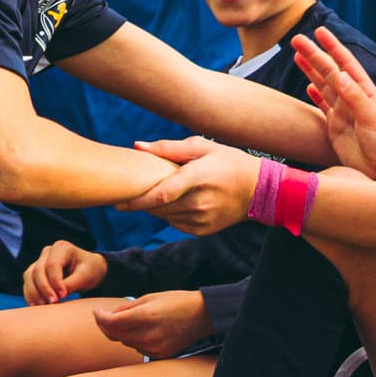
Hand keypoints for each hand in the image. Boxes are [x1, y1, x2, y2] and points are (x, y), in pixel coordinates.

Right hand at [21, 240, 107, 303]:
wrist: (88, 271)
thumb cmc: (89, 271)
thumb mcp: (85, 276)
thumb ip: (71, 284)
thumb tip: (57, 295)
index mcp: (62, 247)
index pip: (52, 265)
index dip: (55, 281)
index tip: (63, 295)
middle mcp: (48, 252)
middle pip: (38, 270)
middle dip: (44, 288)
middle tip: (52, 303)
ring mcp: (40, 261)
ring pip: (29, 276)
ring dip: (34, 292)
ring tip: (43, 306)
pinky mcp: (35, 272)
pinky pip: (28, 283)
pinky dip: (30, 294)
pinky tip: (36, 305)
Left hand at [91, 288, 211, 357]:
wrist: (203, 316)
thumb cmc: (177, 301)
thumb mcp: (150, 297)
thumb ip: (127, 308)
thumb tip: (110, 315)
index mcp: (146, 316)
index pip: (111, 323)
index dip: (99, 317)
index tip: (96, 311)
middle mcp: (148, 335)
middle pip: (114, 335)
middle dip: (105, 326)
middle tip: (103, 316)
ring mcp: (154, 348)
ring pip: (125, 343)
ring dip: (120, 333)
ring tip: (127, 321)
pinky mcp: (160, 355)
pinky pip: (138, 349)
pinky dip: (133, 340)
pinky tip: (140, 331)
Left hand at [134, 137, 257, 232]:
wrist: (258, 191)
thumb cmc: (228, 162)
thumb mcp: (202, 147)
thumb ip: (168, 148)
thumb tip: (137, 146)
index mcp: (198, 177)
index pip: (161, 194)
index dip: (136, 200)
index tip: (117, 200)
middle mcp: (199, 202)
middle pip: (157, 207)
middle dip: (139, 202)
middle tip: (126, 192)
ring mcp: (201, 219)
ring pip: (164, 216)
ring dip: (154, 207)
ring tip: (153, 192)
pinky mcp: (202, 230)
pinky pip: (174, 223)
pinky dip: (169, 213)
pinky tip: (175, 201)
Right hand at [292, 29, 375, 181]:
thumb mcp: (372, 118)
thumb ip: (355, 97)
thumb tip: (339, 75)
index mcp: (364, 92)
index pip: (345, 63)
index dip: (332, 47)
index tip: (319, 32)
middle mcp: (352, 99)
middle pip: (329, 71)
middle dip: (313, 55)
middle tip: (296, 40)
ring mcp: (343, 113)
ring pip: (323, 86)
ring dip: (310, 70)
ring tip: (297, 55)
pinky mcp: (336, 128)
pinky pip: (323, 107)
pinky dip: (315, 96)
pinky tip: (308, 87)